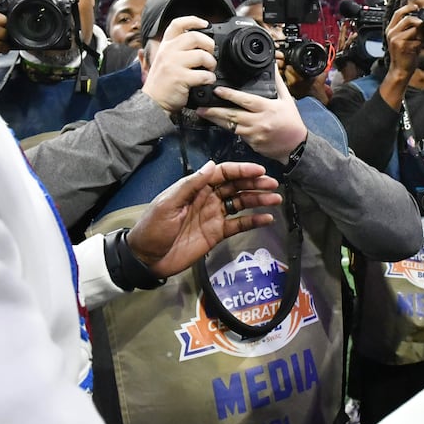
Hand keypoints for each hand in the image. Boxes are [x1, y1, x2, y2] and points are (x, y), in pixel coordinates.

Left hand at [125, 160, 281, 275]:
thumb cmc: (153, 227)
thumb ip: (191, 184)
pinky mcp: (217, 234)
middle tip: (273, 184)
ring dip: (258, 200)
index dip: (241, 170)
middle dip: (255, 183)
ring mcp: (214, 216)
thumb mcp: (169, 203)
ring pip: (241, 204)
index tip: (259, 170)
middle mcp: (208, 199)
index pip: (223, 174)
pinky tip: (267, 219)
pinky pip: (239, 225)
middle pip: (236, 186)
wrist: (147, 258)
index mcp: (195, 188)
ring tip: (276, 199)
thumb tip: (212, 165)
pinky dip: (253, 221)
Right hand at [142, 16, 216, 114]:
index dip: (193, 20)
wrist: (152, 102)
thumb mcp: (164, 61)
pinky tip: (207, 81)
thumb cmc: (162, 83)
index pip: (177, 24)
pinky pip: (203, 74)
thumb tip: (199, 45)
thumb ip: (177, 50)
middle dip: (209, 45)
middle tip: (210, 55)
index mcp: (165, 46)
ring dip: (211, 63)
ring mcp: (173, 64)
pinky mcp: (180, 78)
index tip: (205, 24)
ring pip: (202, 55)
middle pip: (195, 37)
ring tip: (209, 70)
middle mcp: (168, 52)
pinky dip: (210, 78)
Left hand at [197, 71, 309, 162]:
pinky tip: (217, 122)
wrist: (295, 147)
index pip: (245, 100)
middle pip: (232, 115)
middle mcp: (258, 122)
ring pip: (230, 126)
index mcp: (267, 108)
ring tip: (203, 113)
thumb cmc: (291, 121)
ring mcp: (253, 134)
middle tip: (200, 107)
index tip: (217, 90)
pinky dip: (227, 128)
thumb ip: (277, 83)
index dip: (230, 95)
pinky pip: (237, 134)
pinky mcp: (251, 144)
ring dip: (216, 119)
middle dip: (214, 111)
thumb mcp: (287, 100)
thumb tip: (272, 66)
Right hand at [383, 1, 423, 77]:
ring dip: (420, 35)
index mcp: (390, 30)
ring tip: (419, 41)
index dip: (408, 8)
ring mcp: (396, 39)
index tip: (416, 6)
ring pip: (414, 29)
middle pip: (408, 19)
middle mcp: (391, 33)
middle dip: (418, 22)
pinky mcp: (402, 45)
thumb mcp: (402, 40)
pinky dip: (420, 44)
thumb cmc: (403, 56)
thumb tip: (420, 21)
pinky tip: (417, 49)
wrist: (400, 70)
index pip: (398, 13)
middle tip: (422, 27)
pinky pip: (417, 40)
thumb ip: (408, 30)